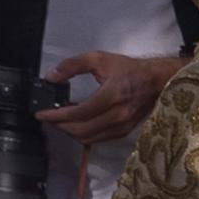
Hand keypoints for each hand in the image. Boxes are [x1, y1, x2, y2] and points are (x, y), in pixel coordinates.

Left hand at [43, 48, 184, 145]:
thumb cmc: (130, 70)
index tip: (41, 113)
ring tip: (59, 121)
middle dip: (59, 126)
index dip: (56, 116)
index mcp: (111, 96)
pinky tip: (76, 124)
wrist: (156, 80)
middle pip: (81, 130)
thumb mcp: (98, 58)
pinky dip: (84, 134)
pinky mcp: (124, 131)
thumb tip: (51, 76)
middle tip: (47, 117)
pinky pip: (99, 139)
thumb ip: (72, 65)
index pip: (78, 113)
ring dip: (70, 132)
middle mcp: (118, 115)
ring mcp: (122, 126)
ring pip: (89, 138)